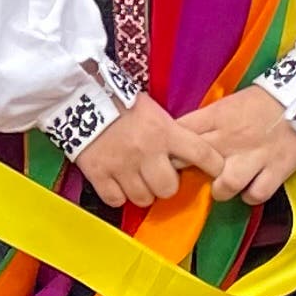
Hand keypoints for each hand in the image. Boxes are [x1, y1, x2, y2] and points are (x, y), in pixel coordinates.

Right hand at [71, 96, 219, 209]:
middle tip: (158, 174)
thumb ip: (168, 131)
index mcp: (164, 131)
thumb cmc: (118, 99)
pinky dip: (118, 195)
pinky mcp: (98, 174)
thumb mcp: (151, 109)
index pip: (202, 153)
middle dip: (166, 184)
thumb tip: (184, 153)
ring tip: (136, 179)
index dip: (213, 166)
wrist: (78, 95)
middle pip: (169, 188)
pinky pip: (116, 200)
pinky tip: (117, 182)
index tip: (216, 170)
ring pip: (143, 198)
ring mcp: (122, 165)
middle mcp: (147, 152)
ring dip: (142, 191)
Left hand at [177, 89, 295, 206]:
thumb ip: (208, 120)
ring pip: (225, 184)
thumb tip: (184, 135)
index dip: (169, 146)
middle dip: (187, 171)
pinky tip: (250, 188)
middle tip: (190, 175)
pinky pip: (256, 193)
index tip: (168, 154)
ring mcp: (254, 156)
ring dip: (221, 189)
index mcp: (217, 116)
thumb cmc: (265, 99)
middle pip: (195, 160)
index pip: (181, 132)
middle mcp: (230, 138)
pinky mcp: (276, 169)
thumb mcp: (230, 102)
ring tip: (223, 186)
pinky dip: (250, 195)